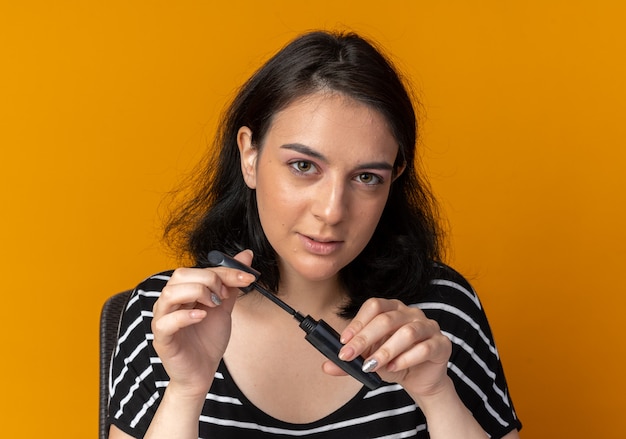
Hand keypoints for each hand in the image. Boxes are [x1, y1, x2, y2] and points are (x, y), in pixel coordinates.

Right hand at [150, 250, 255, 397]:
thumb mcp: (224, 307)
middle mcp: (170, 302)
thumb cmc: (208, 340)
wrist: (203, 372)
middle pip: (181, 275)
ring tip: (214, 305)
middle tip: (225, 295)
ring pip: (170, 294)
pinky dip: (185, 316)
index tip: (247, 276)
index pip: (200, 269)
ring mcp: (163, 319)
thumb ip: (231, 283)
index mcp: (183, 291)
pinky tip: (202, 317)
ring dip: (197, 293)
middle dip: (209, 279)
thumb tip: (246, 256)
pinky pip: (165, 322)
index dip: (225, 271)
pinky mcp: (162, 338)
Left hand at [325, 298, 451, 398]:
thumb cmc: (394, 363)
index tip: (342, 341)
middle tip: (349, 356)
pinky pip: (425, 348)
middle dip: (364, 339)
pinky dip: (406, 359)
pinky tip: (394, 368)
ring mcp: (429, 327)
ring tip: (371, 366)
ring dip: (386, 351)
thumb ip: (350, 362)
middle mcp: (411, 313)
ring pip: (407, 332)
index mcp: (392, 309)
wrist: (421, 380)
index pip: (374, 306)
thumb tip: (326, 366)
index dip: (357, 322)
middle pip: (387, 319)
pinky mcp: (441, 344)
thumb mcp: (369, 361)